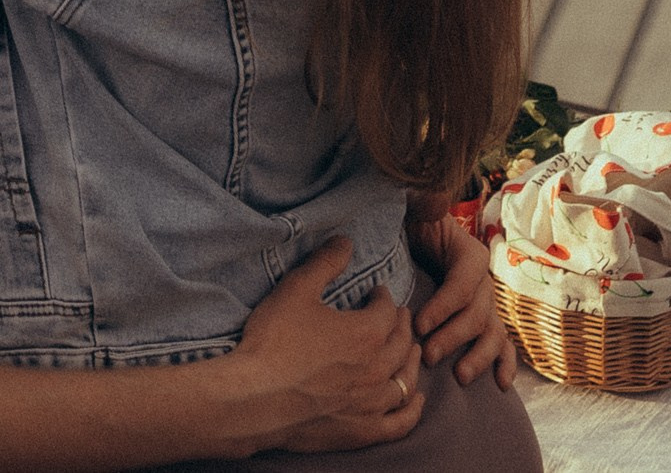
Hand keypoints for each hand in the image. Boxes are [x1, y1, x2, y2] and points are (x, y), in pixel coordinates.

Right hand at [197, 239, 422, 457]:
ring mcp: (372, 402)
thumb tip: (345, 241)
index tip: (376, 292)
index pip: (387, 310)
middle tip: (398, 316)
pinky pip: (400, 422)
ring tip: (411, 351)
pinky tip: (415, 401)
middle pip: (402, 343)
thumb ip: (324, 263)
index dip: (383, 297)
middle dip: (401, 325)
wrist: (255, 398)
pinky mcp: (362, 430)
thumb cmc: (274, 342)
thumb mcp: (295, 291)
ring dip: (411, 362)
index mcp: (367, 333)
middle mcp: (378, 368)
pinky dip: (412, 411)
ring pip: (406, 380)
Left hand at [408, 215, 515, 389]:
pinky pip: (501, 342)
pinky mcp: (484, 319)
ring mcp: (487, 302)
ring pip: (492, 332)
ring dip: (478, 356)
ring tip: (460, 376)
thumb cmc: (412, 223)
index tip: (418, 324)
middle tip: (428, 355)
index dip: (443, 306)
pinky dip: (504, 363)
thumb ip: (423, 202)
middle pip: (477, 313)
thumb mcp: (414, 209)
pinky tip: (501, 384)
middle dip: (453, 337)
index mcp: (470, 254)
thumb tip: (432, 198)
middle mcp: (484, 280)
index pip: (463, 284)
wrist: (416, 232)